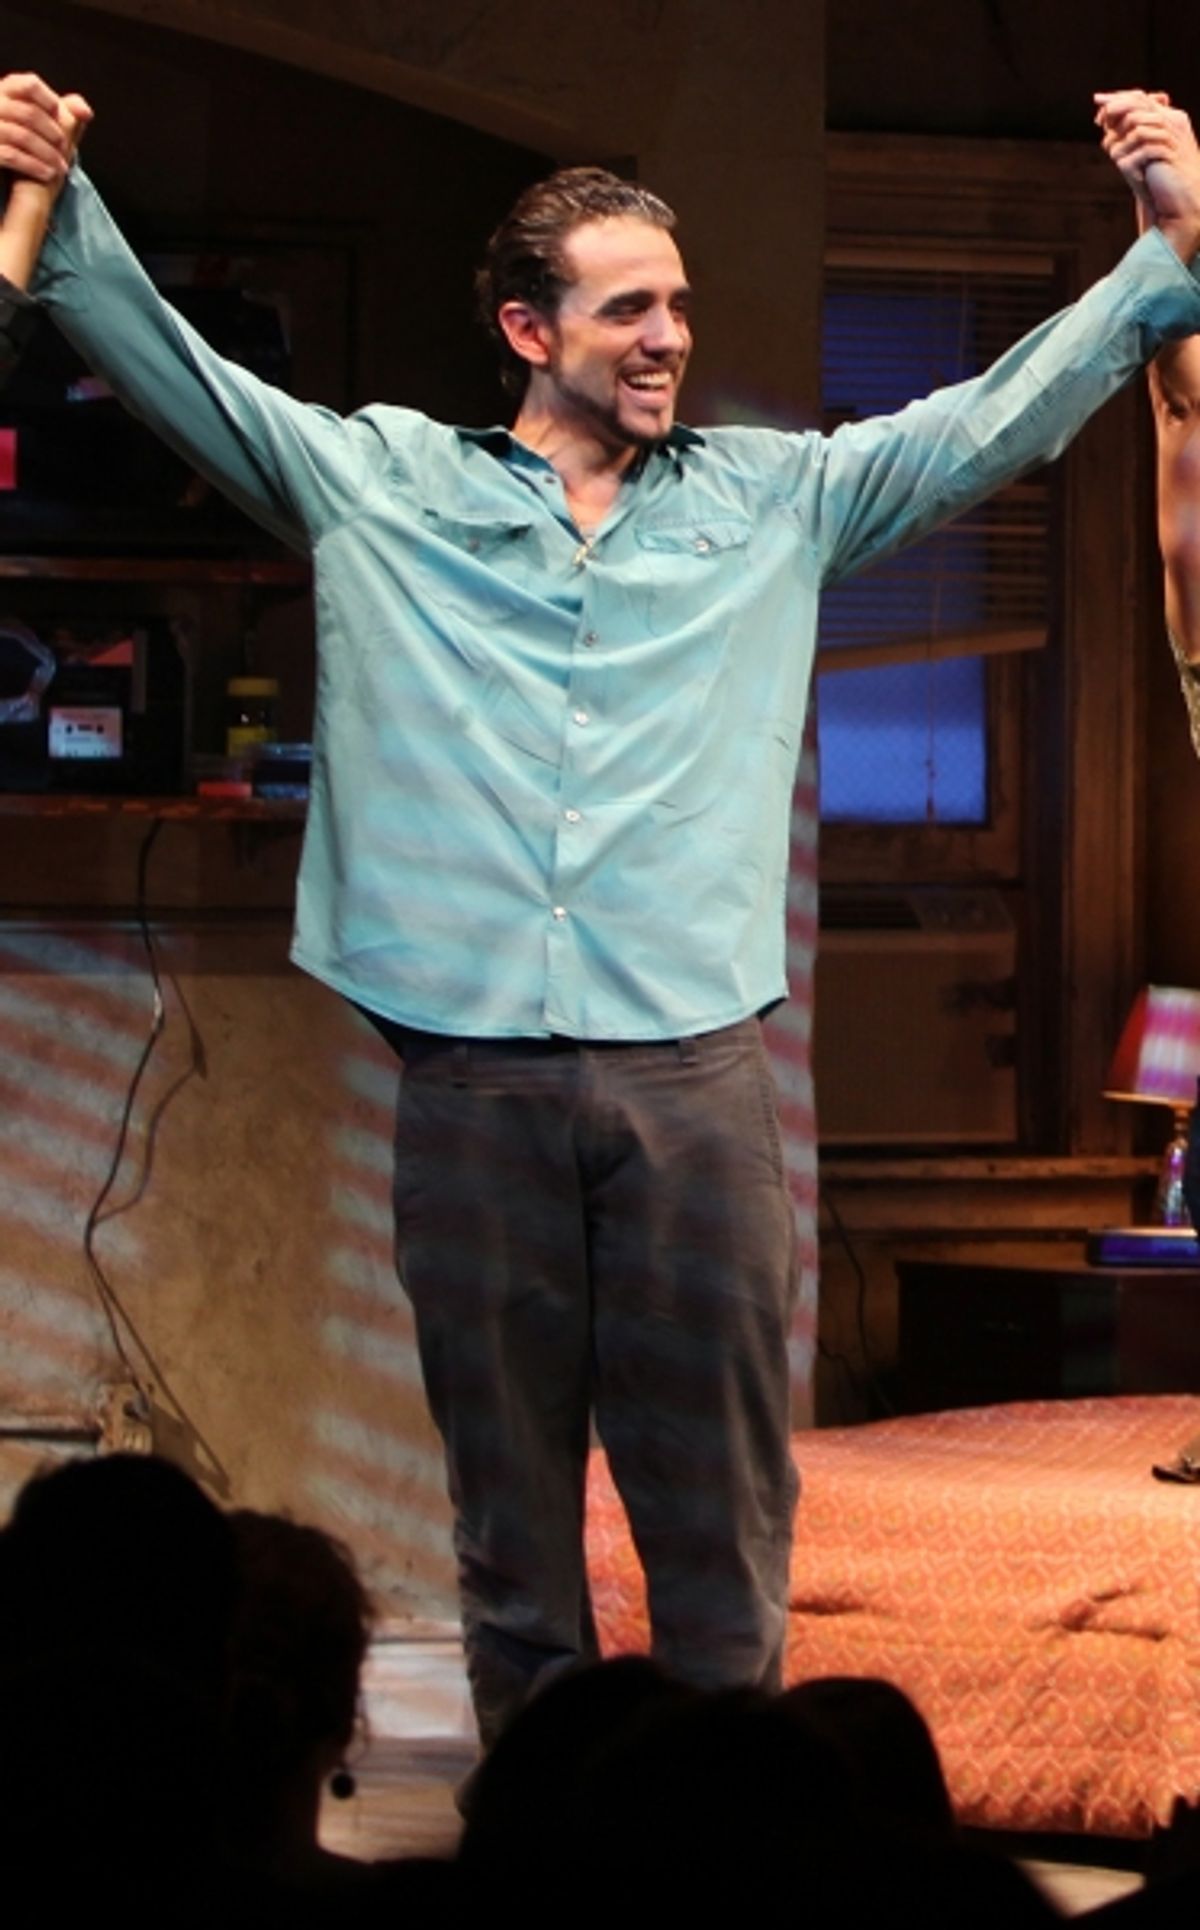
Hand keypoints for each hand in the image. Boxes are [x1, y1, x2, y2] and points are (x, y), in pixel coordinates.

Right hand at [0, 72, 90, 184]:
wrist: (17, 179)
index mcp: (7, 91)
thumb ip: (69, 112)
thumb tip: (86, 112)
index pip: (29, 84)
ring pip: (22, 136)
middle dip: (53, 133)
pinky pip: (11, 156)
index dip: (49, 99)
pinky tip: (48, 175)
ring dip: (48, 154)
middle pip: (29, 113)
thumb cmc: (32, 145)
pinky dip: (34, 166)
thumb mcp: (49, 123)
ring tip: (62, 168)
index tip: (59, 114)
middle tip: (65, 148)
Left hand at [1096, 89, 1199, 261]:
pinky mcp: (1167, 154)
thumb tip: (1101, 120)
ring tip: (1116, 158)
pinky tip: (1125, 169)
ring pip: (1137, 125)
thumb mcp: (1137, 151)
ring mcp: (1170, 137)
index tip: (1097, 100)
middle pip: (1138, 103)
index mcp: (1166, 118)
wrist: (1179, 200)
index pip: (1140, 97)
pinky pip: (1141, 149)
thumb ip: (1124, 134)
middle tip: (1100, 120)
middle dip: (1115, 109)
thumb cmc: (1155, 177)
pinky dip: (1129, 160)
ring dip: (1121, 141)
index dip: (1118, 97)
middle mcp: (1170, 122)